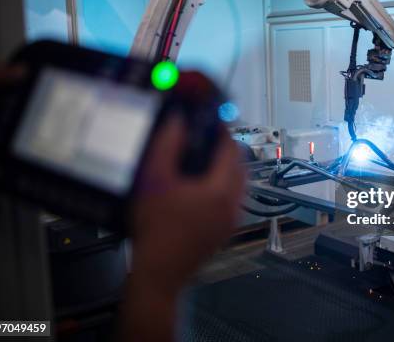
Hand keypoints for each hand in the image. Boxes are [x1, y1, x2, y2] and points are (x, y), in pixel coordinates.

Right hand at [123, 117, 244, 340]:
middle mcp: (233, 205)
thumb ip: (167, 145)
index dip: (221, 131)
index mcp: (221, 190)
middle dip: (226, 149)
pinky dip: (223, 187)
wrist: (158, 273)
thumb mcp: (154, 180)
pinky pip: (232, 201)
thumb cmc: (155, 227)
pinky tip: (200, 188)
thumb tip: (178, 121)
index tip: (209, 120)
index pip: (230, 150)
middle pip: (239, 167)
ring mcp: (231, 221)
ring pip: (238, 186)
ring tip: (203, 160)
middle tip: (206, 138)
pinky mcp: (224, 233)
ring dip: (226, 169)